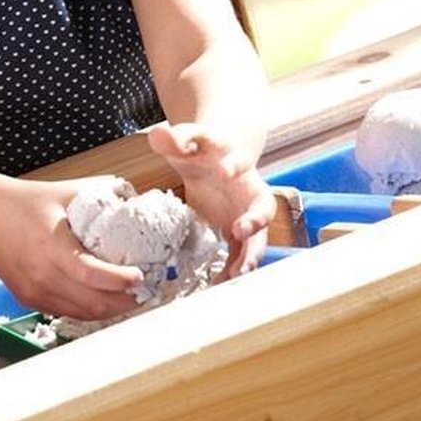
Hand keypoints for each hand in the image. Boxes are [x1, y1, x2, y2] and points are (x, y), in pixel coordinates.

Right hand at [0, 179, 144, 319]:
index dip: (119, 281)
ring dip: (110, 310)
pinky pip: (67, 312)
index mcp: (50, 246)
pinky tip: (101, 298)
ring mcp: (33, 290)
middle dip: (125, 301)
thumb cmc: (27, 203)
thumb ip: (102, 195)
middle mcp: (40, 273)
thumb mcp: (66, 192)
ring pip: (82, 314)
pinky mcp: (29, 300)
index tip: (139, 275)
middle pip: (92, 303)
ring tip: (128, 297)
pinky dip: (88, 309)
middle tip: (144, 292)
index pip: (90, 274)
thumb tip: (136, 202)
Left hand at [148, 122, 275, 275]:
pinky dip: (233, 270)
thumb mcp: (186, 138)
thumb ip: (174, 138)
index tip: (223, 170)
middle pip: (262, 206)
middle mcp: (249, 189)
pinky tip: (220, 286)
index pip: (238, 160)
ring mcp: (246, 213)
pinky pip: (239, 254)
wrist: (215, 158)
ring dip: (248, 256)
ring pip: (256, 237)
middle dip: (255, 220)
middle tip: (240, 231)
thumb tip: (158, 134)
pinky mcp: (237, 231)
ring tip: (237, 275)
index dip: (233, 164)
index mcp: (236, 160)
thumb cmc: (200, 147)